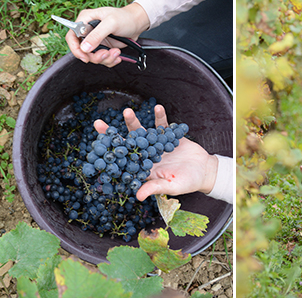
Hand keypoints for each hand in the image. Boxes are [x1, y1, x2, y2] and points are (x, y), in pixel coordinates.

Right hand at [64, 3, 149, 66]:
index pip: (71, 36)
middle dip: (95, 56)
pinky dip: (110, 60)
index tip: (85, 57)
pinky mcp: (104, 47)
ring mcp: (96, 40)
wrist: (137, 23)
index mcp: (85, 20)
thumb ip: (97, 35)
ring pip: (93, 57)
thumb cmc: (125, 17)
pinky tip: (118, 55)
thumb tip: (84, 48)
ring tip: (116, 52)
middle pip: (82, 50)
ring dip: (105, 58)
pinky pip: (102, 59)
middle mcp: (88, 31)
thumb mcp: (111, 23)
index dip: (75, 48)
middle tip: (106, 54)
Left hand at [93, 105, 216, 200]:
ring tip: (126, 111)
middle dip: (112, 133)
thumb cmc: (188, 183)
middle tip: (97, 123)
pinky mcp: (169, 136)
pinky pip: (163, 124)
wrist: (205, 171)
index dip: (108, 155)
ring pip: (141, 131)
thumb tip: (138, 196)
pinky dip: (160, 116)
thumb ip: (155, 187)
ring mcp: (156, 144)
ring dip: (133, 121)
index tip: (94, 149)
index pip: (121, 161)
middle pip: (125, 143)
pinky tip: (157, 108)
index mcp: (143, 169)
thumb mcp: (171, 186)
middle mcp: (146, 155)